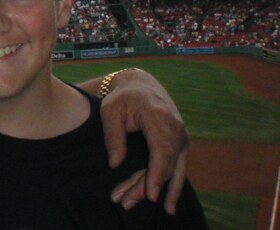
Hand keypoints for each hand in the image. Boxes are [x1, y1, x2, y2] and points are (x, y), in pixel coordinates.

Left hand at [99, 68, 188, 213]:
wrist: (142, 85)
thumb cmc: (123, 97)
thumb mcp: (110, 110)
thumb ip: (112, 135)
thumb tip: (115, 164)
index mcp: (158, 116)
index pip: (161, 151)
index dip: (156, 174)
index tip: (149, 195)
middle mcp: (176, 128)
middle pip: (165, 165)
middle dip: (147, 187)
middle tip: (125, 202)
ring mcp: (182, 137)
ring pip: (173, 170)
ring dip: (158, 191)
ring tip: (142, 207)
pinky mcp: (181, 144)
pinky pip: (179, 168)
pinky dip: (172, 186)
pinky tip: (168, 205)